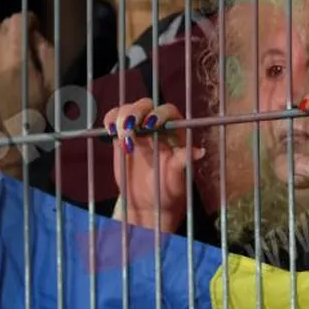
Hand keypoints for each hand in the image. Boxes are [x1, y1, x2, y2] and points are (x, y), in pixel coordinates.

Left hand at [0, 12, 55, 139]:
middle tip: (23, 39)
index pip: (18, 20)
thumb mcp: (53, 81)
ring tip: (4, 43)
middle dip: (15, 28)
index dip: (29, 19)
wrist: (8, 137)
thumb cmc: (36, 110)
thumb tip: (33, 33)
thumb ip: (45, 51)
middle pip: (2, 24)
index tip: (34, 26)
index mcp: (16, 60)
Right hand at [105, 98, 204, 232]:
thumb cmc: (167, 189)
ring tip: (120, 134)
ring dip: (122, 117)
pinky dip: (110, 120)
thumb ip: (182, 162)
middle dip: (136, 112)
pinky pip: (114, 120)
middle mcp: (156, 126)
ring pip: (128, 110)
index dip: (159, 114)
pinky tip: (110, 130)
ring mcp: (138, 130)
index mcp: (174, 132)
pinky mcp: (121, 137)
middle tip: (130, 127)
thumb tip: (199, 152)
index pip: (168, 112)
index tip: (151, 124)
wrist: (147, 202)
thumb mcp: (176, 178)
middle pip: (146, 105)